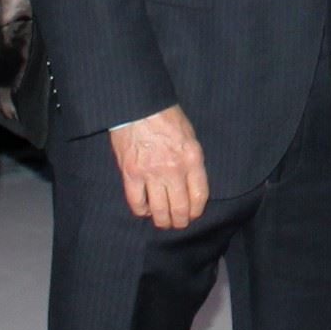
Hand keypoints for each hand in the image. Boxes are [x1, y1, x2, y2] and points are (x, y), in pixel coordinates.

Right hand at [110, 105, 209, 229]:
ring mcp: (151, 173)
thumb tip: (191, 184)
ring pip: (159, 211)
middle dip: (180, 221)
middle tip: (177, 223)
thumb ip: (192, 161)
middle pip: (180, 208)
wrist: (138, 106)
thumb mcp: (190, 136)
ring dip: (162, 221)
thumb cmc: (166, 117)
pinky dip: (142, 211)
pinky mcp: (131, 174)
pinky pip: (137, 203)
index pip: (199, 196)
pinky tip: (145, 209)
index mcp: (192, 158)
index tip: (192, 215)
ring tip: (162, 221)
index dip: (196, 211)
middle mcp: (174, 169)